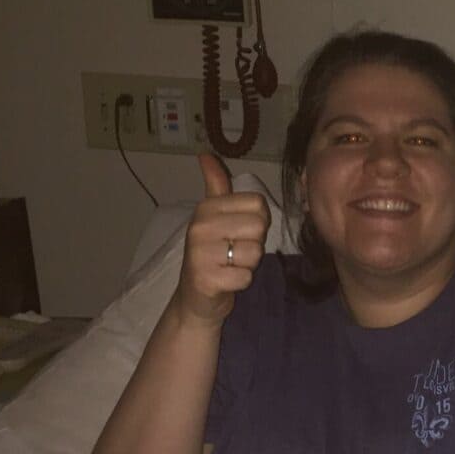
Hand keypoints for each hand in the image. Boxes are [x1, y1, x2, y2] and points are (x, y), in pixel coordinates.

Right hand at [174, 154, 270, 326]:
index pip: (258, 205)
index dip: (257, 223)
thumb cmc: (210, 254)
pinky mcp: (206, 279)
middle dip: (253, 244)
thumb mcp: (212, 217)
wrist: (195, 298)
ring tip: (230, 266)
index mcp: (206, 208)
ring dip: (248, 265)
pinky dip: (240, 282)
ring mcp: (200, 254)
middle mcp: (200, 227)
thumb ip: (216, 186)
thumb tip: (206, 154)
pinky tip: (226, 281)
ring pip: (254, 253)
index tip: (238, 233)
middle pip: (259, 228)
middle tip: (234, 253)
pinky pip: (245, 276)